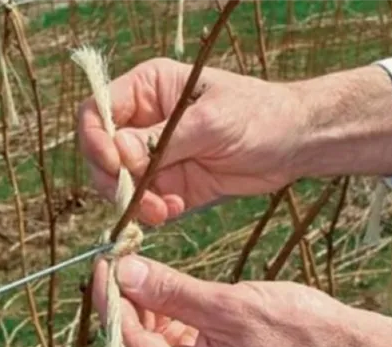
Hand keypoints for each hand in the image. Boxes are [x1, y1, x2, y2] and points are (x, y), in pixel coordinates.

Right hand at [78, 57, 306, 225]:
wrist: (294, 144)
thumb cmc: (259, 115)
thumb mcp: (211, 121)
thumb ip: (163, 139)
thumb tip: (119, 153)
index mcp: (148, 90)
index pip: (97, 111)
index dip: (97, 140)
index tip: (117, 164)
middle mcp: (144, 121)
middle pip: (101, 153)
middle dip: (114, 179)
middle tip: (137, 197)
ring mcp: (155, 155)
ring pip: (119, 183)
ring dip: (134, 201)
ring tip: (162, 210)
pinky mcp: (170, 184)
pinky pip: (144, 202)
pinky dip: (152, 212)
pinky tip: (176, 210)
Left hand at [92, 255, 391, 346]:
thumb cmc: (299, 331)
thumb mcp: (229, 306)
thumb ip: (173, 292)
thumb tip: (125, 272)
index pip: (133, 344)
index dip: (112, 302)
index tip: (103, 263)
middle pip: (138, 342)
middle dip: (126, 299)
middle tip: (117, 257)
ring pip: (154, 336)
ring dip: (145, 301)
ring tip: (134, 262)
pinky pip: (175, 335)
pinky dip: (167, 308)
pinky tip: (160, 282)